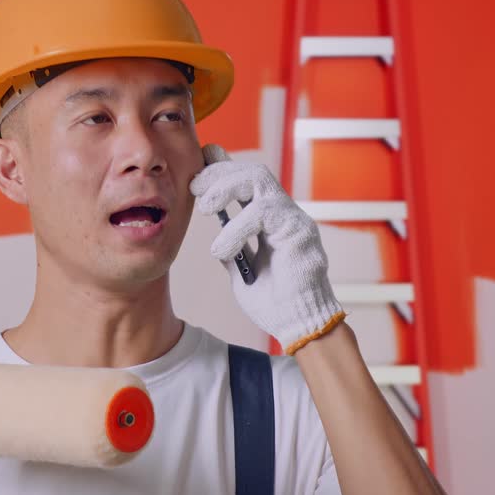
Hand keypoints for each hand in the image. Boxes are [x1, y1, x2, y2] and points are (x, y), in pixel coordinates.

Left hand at [189, 144, 344, 353]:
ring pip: (259, 179)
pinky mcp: (300, 231)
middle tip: (195, 187)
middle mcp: (282, 213)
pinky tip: (223, 249)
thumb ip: (231, 245)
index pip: (246, 181)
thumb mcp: (240, 269)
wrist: (296, 326)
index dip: (222, 168)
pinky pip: (264, 213)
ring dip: (226, 188)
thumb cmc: (273, 302)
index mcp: (268, 219)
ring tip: (205, 208)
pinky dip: (237, 228)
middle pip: (252, 171)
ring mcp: (293, 219)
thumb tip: (215, 226)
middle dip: (219, 172)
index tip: (196, 169)